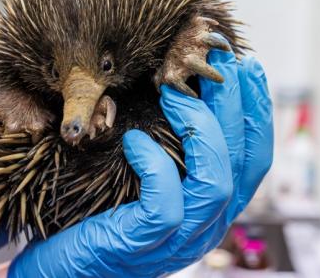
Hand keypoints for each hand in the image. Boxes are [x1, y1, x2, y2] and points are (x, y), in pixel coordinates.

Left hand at [8, 41, 272, 276]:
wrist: (63, 267)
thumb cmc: (98, 214)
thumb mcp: (142, 176)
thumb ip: (167, 148)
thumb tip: (174, 88)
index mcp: (211, 206)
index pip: (252, 159)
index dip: (256, 111)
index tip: (247, 67)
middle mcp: (206, 226)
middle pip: (242, 164)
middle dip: (235, 106)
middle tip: (219, 62)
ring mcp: (178, 241)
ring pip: (216, 184)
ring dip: (200, 130)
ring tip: (173, 92)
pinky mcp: (143, 245)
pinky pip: (166, 205)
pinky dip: (156, 166)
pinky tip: (134, 140)